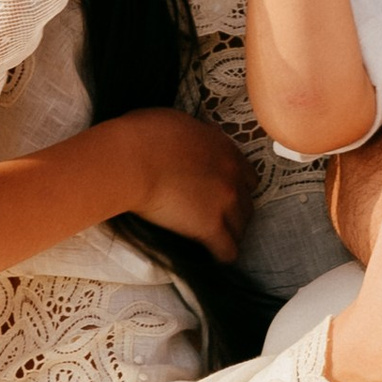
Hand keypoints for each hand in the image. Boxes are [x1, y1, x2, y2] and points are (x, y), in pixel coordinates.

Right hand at [110, 109, 250, 260]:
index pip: (248, 176)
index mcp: (225, 149)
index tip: (224, 195)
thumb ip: (195, 138)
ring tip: (217, 241)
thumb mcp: (179, 123)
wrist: (132, 159)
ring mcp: (224, 203)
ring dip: (231, 234)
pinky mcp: (209, 227)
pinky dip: (222, 256)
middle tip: (221, 221)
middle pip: (248, 204)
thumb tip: (191, 142)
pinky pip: (227, 250)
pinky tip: (214, 258)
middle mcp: (232, 176)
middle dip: (236, 213)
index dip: (237, 188)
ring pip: (241, 228)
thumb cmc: (144, 135)